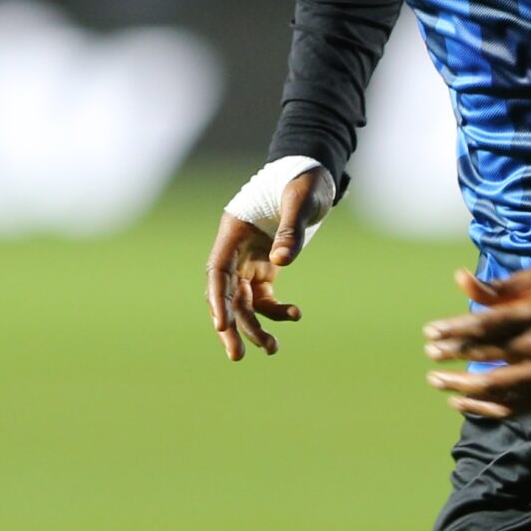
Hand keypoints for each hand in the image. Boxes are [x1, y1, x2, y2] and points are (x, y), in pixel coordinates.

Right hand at [204, 165, 332, 361]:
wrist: (313, 173)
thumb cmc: (304, 181)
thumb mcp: (300, 199)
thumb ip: (291, 229)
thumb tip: (282, 261)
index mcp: (235, 231)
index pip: (218, 271)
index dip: (217, 299)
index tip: (221, 325)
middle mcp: (236, 249)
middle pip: (226, 294)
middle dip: (230, 326)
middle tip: (237, 356)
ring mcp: (249, 259)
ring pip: (244, 302)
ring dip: (254, 327)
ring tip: (272, 350)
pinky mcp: (265, 266)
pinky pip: (264, 297)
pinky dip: (276, 311)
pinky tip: (294, 315)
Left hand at [421, 266, 530, 417]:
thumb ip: (499, 286)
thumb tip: (459, 278)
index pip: (485, 324)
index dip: (454, 330)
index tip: (430, 332)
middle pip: (485, 355)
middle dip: (452, 355)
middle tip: (430, 354)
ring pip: (495, 386)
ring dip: (460, 386)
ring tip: (436, 381)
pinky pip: (511, 407)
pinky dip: (483, 408)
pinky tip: (460, 403)